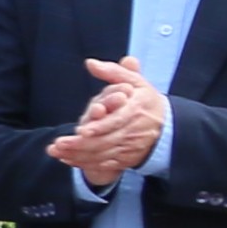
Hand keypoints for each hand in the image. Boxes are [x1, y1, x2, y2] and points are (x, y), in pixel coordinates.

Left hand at [48, 57, 168, 182]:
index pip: (117, 121)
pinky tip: (70, 160)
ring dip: (80, 156)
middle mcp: (134, 131)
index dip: (99, 127)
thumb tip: (90, 63)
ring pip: (104, 155)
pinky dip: (87, 164)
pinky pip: (106, 164)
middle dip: (82, 144)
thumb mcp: (134, 81)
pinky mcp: (127, 158)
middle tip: (61, 144)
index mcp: (135, 110)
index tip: (82, 130)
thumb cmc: (145, 100)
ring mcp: (131, 147)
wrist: (167, 125)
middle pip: (107, 141)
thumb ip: (113, 72)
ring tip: (59, 152)